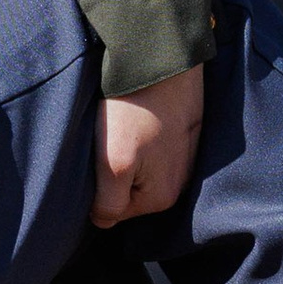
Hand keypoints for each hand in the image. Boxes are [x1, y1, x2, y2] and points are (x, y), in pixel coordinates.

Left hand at [92, 65, 204, 227]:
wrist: (162, 61)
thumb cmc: (133, 111)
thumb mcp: (113, 164)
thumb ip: (108, 203)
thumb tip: (102, 222)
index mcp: (162, 197)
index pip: (113, 210)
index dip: (97, 188)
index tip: (96, 159)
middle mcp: (180, 183)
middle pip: (129, 190)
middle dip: (113, 171)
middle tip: (109, 139)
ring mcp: (186, 159)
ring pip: (141, 168)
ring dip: (128, 152)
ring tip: (123, 126)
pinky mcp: (186, 134)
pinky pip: (155, 147)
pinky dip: (142, 137)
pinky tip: (137, 118)